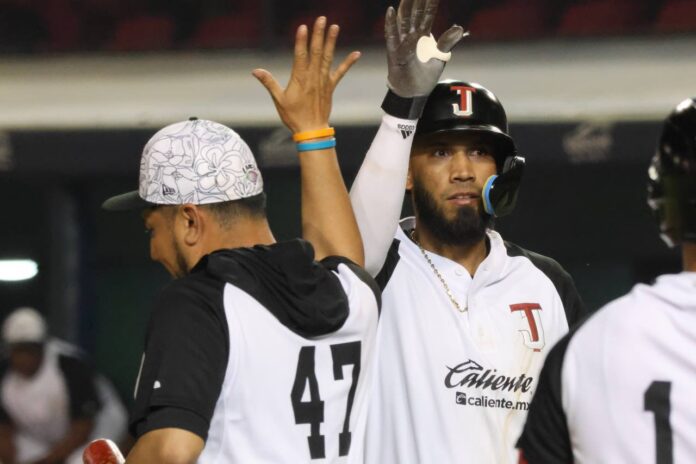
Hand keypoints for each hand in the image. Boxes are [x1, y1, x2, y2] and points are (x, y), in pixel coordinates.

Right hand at [253, 17, 360, 133]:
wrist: (312, 130)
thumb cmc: (294, 116)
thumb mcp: (278, 100)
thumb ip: (268, 83)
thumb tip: (255, 71)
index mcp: (300, 79)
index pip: (300, 55)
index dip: (302, 41)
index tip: (304, 27)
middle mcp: (313, 77)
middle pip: (316, 52)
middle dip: (319, 34)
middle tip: (322, 19)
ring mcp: (324, 81)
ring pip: (327, 57)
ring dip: (331, 42)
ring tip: (335, 27)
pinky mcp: (330, 86)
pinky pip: (341, 72)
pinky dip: (348, 63)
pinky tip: (356, 53)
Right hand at [386, 0, 464, 96]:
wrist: (413, 93)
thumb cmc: (424, 76)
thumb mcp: (440, 58)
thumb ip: (447, 42)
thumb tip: (460, 28)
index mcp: (423, 36)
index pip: (427, 15)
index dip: (430, 3)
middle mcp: (411, 36)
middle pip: (415, 14)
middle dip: (417, 1)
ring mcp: (401, 43)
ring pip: (403, 21)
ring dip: (406, 8)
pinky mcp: (394, 52)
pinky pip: (392, 36)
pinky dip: (391, 23)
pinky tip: (391, 10)